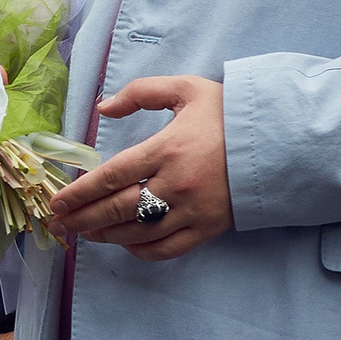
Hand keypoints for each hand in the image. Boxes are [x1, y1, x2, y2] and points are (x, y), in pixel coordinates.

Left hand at [47, 77, 231, 260]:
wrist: (282, 139)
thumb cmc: (230, 113)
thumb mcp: (186, 89)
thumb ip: (141, 93)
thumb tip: (103, 108)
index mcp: (167, 149)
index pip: (112, 176)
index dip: (80, 192)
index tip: (58, 201)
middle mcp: (176, 183)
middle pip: (118, 209)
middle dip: (83, 218)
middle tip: (59, 223)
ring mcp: (193, 210)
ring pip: (138, 233)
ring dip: (106, 236)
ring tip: (84, 233)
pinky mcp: (209, 228)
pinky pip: (168, 248)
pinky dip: (141, 250)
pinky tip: (125, 243)